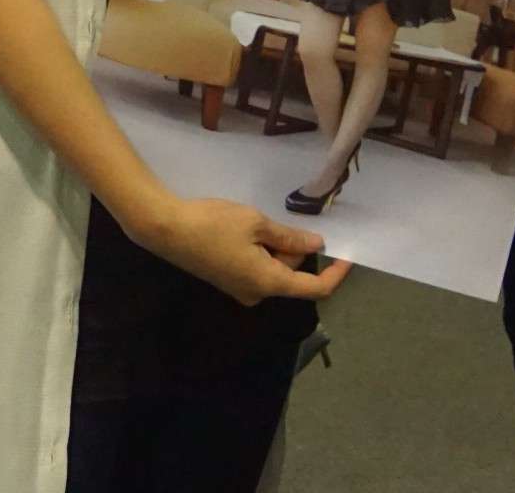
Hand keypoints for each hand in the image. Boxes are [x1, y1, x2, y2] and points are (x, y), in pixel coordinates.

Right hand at [124, 193, 349, 305]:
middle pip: (290, 274)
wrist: (165, 228)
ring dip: (273, 247)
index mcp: (269, 283)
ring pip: (272, 269)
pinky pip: (255, 268)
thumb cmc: (213, 224)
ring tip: (252, 221)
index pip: (315, 289)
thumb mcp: (256, 223)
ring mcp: (239, 290)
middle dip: (292, 247)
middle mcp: (257, 294)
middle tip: (276, 219)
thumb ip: (290, 238)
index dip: (336, 274)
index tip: (348, 255)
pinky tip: (241, 230)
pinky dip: (259, 251)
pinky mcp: (225, 281)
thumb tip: (316, 245)